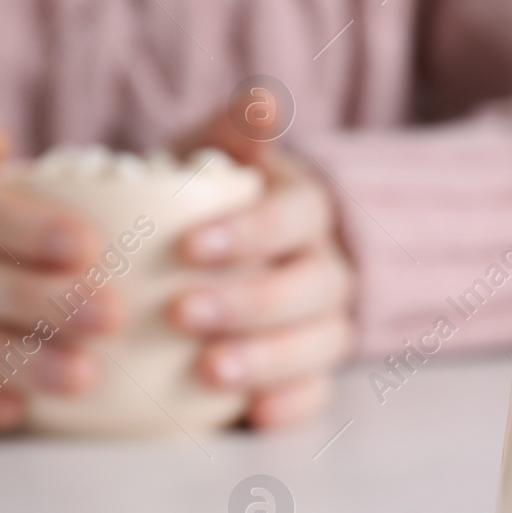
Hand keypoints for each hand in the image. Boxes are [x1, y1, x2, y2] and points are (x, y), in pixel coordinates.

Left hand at [171, 148, 353, 429]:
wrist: (214, 260)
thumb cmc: (204, 204)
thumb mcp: (211, 159)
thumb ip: (231, 132)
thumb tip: (263, 98)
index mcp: (307, 211)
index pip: (297, 217)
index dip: (252, 232)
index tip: (189, 246)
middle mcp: (328, 267)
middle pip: (312, 287)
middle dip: (252, 301)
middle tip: (183, 312)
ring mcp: (326, 323)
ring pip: (321, 343)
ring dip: (269, 358)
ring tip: (209, 371)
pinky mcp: (312, 373)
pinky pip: (318, 393)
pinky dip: (292, 405)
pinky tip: (253, 414)